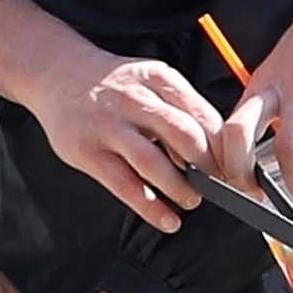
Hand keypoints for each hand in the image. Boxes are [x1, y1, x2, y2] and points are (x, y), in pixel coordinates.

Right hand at [27, 53, 224, 233]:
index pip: (204, 116)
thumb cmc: (113, 84)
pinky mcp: (88, 152)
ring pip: (153, 163)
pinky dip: (151, 207)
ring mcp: (108, 126)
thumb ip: (183, 109)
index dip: (225, 149)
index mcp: (159, 79)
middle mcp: (134, 99)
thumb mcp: (152, 80)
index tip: (236, 170)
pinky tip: (167, 219)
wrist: (56, 73)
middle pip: (184, 136)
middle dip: (208, 168)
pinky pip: (125, 186)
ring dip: (181, 188)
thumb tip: (218, 151)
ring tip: (192, 200)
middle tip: (219, 187)